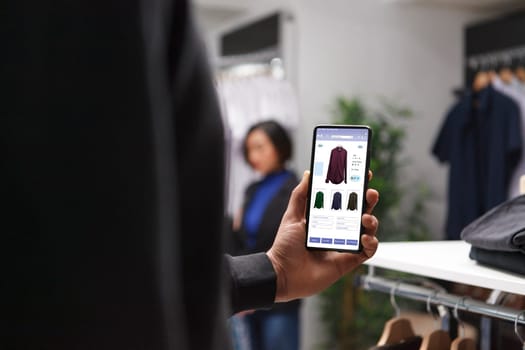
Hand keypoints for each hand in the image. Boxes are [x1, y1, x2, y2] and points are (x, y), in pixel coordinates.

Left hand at [266, 170, 378, 301]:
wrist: (282, 274)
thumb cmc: (285, 247)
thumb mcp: (292, 216)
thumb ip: (300, 195)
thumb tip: (309, 173)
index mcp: (326, 217)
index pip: (345, 199)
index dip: (355, 187)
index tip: (363, 174)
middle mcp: (338, 229)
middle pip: (360, 211)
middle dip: (368, 200)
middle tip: (370, 193)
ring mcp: (345, 244)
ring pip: (368, 229)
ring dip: (371, 221)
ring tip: (365, 218)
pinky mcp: (348, 260)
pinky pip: (368, 251)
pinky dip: (371, 243)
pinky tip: (364, 238)